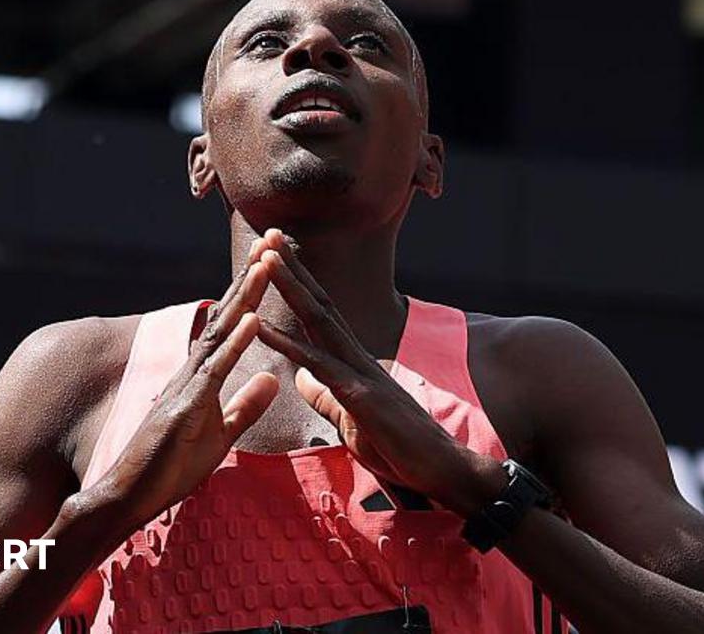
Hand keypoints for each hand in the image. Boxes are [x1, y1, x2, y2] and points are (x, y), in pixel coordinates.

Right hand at [90, 252, 278, 529]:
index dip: (252, 293)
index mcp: (202, 377)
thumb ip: (245, 407)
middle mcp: (192, 372)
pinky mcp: (184, 408)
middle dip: (250, 278)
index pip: (232, 326)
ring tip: (266, 264)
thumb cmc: (170, 470)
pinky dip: (234, 343)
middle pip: (225, 316)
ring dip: (245, 297)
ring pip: (219, 332)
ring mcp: (186, 387)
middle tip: (273, 240)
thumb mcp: (222, 436)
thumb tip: (271, 376)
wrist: (129, 500)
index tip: (275, 261)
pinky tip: (252, 319)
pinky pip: (213, 371)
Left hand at [253, 229, 503, 515]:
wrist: (441, 470)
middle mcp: (356, 358)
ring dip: (290, 289)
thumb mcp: (350, 420)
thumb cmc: (399, 448)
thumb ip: (325, 396)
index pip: (321, 314)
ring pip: (319, 322)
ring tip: (266, 258)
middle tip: (270, 234)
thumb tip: (299, 376)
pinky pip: (318, 366)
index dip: (299, 284)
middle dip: (293, 269)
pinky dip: (287, 344)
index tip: (277, 255)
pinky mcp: (360, 397)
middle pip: (319, 304)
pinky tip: (262, 328)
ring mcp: (360, 373)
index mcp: (353, 363)